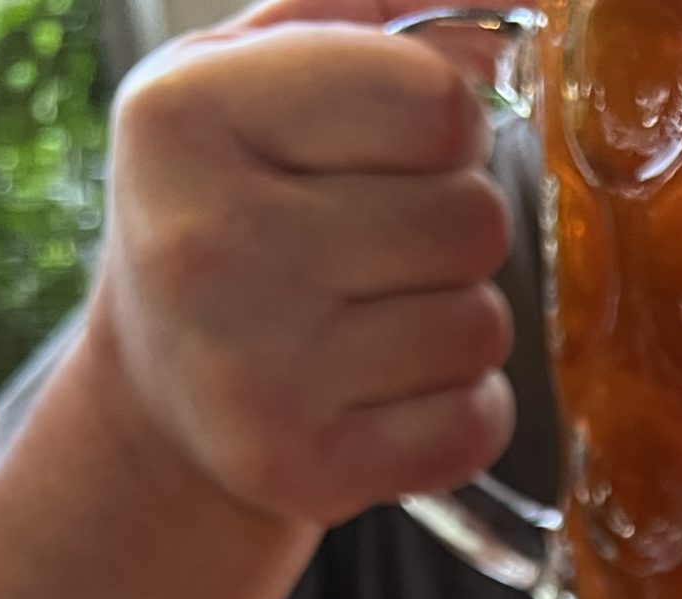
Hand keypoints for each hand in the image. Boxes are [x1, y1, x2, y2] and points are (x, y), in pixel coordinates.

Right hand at [85, 0, 515, 526]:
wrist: (166, 397)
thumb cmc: (234, 208)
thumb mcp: (256, 78)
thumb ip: (373, 14)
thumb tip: (515, 9)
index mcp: (186, 115)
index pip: (434, 103)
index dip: (442, 128)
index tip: (390, 151)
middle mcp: (206, 241)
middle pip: (474, 217)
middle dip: (452, 230)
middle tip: (374, 251)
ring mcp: (253, 370)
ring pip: (483, 325)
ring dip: (455, 322)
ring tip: (370, 323)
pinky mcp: (302, 469)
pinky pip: (476, 423)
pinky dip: (456, 410)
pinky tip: (384, 395)